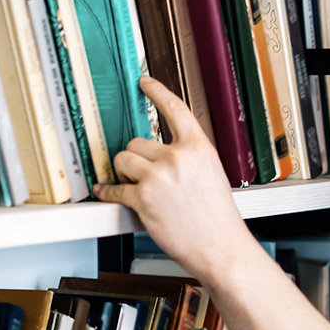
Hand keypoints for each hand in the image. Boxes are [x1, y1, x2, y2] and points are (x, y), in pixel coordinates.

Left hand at [94, 77, 253, 282]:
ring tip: (136, 186)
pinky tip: (107, 192)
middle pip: (137, 141)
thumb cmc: (219, 219)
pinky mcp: (143, 197)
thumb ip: (190, 158)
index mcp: (199, 148)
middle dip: (136, 158)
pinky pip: (115, 187)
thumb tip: (163, 153)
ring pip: (123, 159)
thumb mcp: (213, 175)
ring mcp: (159, 176)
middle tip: (144, 175)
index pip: (175, 109)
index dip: (157, 91)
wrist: (222, 248)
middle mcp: (178, 158)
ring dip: (124, 172)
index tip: (145, 82)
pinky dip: (108, 192)